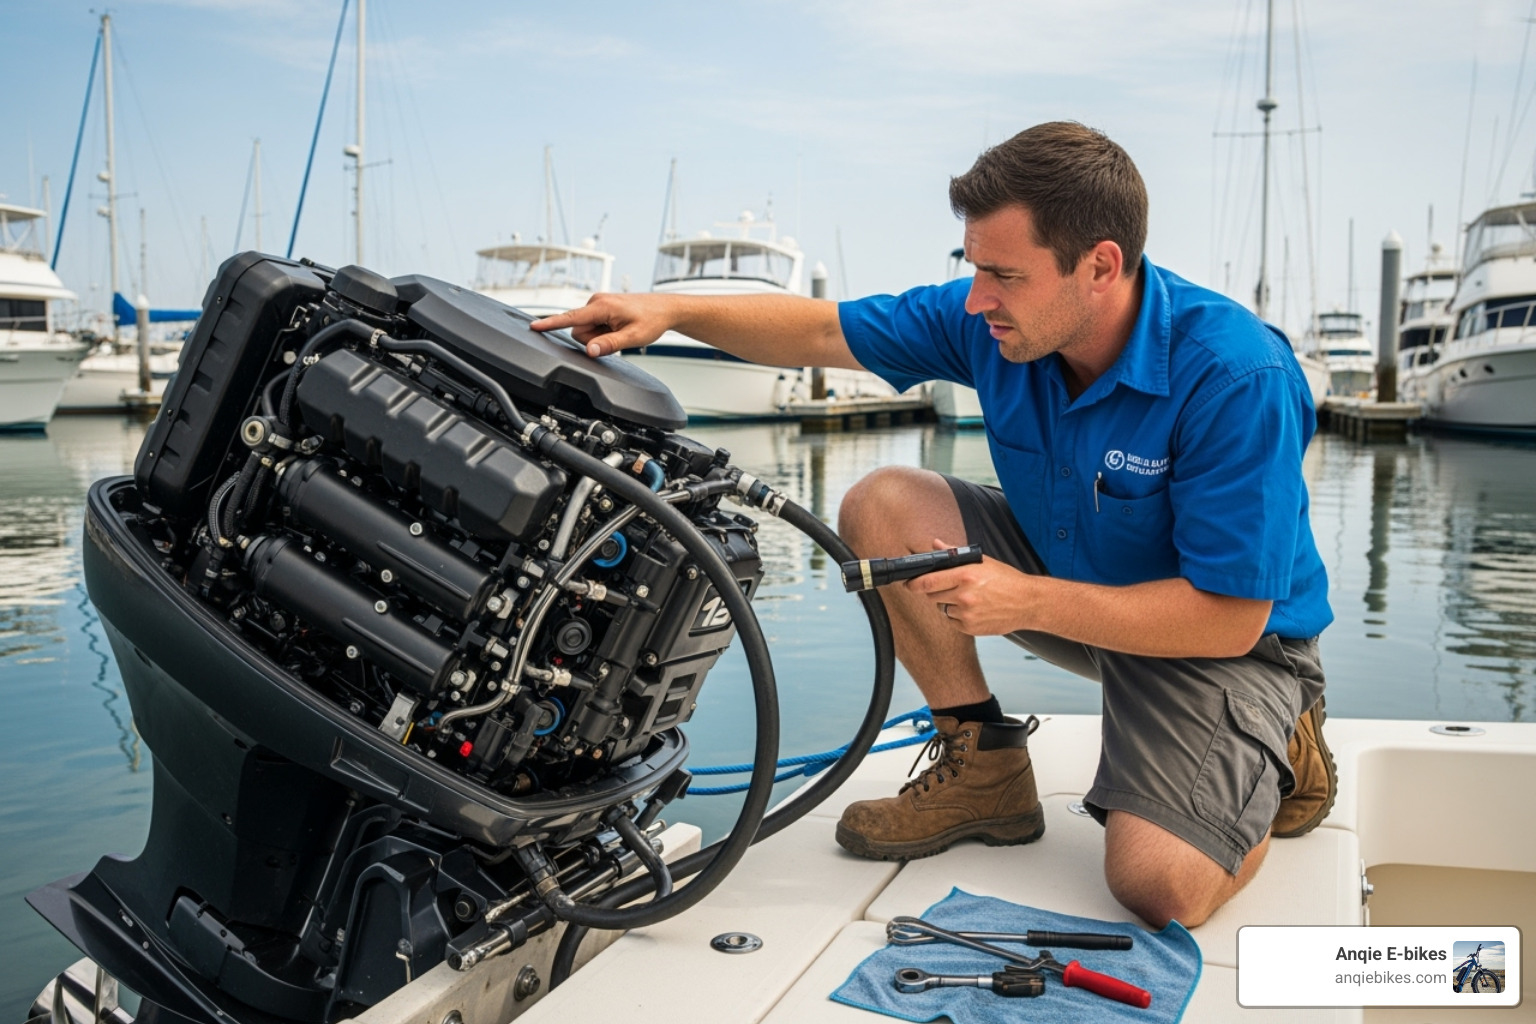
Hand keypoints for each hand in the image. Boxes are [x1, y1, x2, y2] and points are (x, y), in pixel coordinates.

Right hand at [530, 293, 679, 356]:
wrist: (665, 309)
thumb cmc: (652, 320)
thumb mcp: (633, 337)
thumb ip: (609, 345)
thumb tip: (590, 351)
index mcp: (602, 306)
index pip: (570, 318)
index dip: (550, 323)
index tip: (533, 326)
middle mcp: (596, 302)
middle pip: (579, 331)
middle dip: (593, 340)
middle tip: (616, 336)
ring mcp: (598, 304)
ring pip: (586, 330)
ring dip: (599, 336)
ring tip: (619, 330)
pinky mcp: (601, 308)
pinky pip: (593, 326)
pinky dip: (603, 331)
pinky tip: (618, 327)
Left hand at [906, 538, 1034, 635]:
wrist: (1028, 603)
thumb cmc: (1008, 580)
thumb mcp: (983, 562)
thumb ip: (955, 554)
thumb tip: (936, 544)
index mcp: (966, 576)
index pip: (929, 581)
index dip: (914, 583)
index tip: (909, 583)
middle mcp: (964, 595)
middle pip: (932, 596)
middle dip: (935, 591)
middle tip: (950, 587)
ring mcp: (967, 613)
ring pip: (943, 609)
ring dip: (949, 604)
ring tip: (969, 598)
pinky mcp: (970, 628)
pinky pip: (953, 622)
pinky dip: (958, 617)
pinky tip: (974, 609)